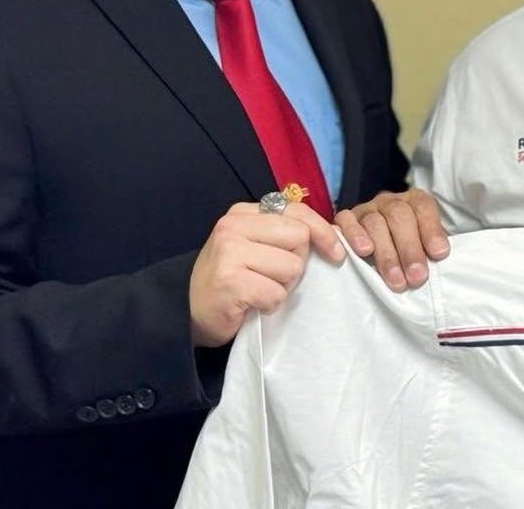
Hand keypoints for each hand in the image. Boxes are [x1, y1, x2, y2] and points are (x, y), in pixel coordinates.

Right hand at [188, 200, 343, 347]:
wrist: (188, 312)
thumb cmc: (233, 279)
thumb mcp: (256, 246)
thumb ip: (285, 233)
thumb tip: (332, 237)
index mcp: (244, 212)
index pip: (298, 212)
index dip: (323, 232)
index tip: (335, 252)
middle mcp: (233, 226)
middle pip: (300, 239)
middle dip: (296, 263)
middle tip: (272, 277)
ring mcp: (229, 252)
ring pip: (292, 267)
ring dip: (282, 286)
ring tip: (259, 290)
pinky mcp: (230, 281)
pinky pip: (276, 293)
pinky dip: (270, 305)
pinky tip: (251, 304)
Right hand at [335, 189, 449, 291]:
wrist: (379, 247)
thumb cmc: (408, 249)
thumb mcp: (425, 246)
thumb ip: (432, 250)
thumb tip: (440, 261)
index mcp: (414, 201)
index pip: (423, 208)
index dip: (431, 230)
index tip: (439, 254)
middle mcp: (389, 202)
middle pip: (399, 216)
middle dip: (409, 249)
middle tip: (416, 278)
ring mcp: (366, 209)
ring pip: (374, 223)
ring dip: (386, 254)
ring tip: (395, 280)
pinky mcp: (345, 219)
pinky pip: (345, 222)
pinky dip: (354, 236)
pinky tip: (364, 253)